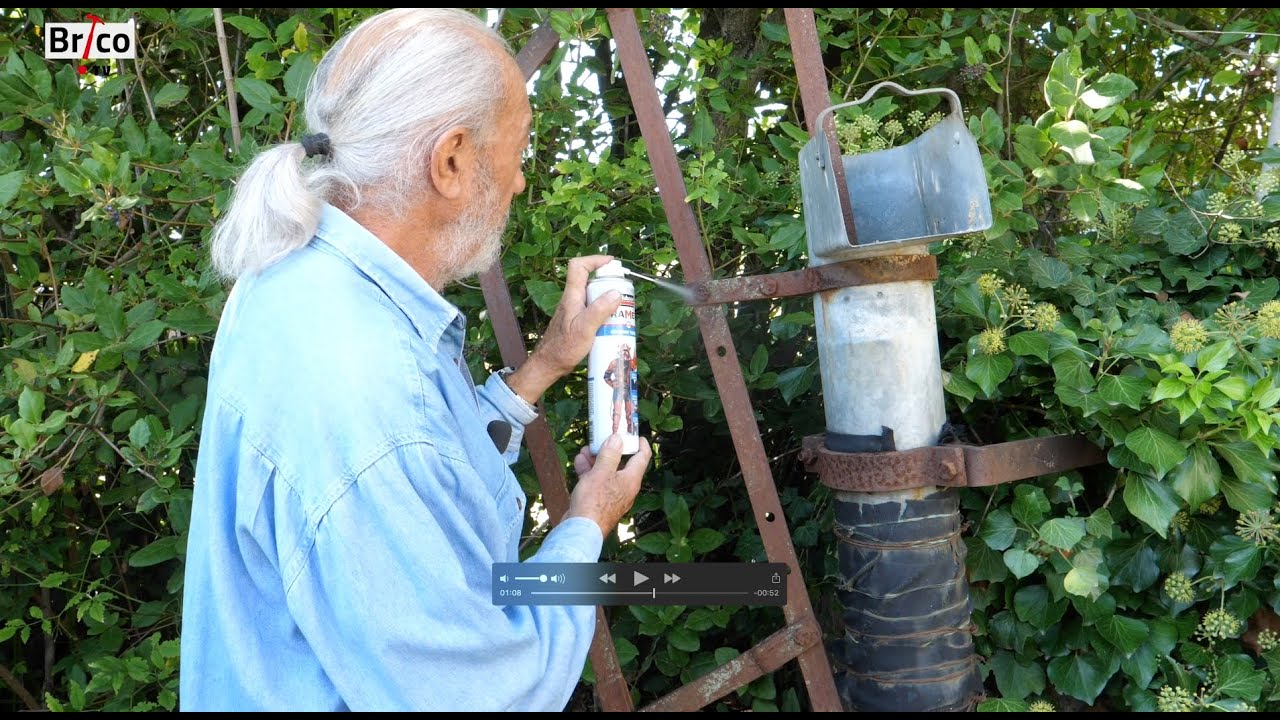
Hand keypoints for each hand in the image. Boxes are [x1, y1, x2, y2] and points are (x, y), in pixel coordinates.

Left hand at [503, 255, 622, 404]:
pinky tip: (612, 324)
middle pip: (589, 280)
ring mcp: (574, 310)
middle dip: (608, 281)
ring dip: (607, 298)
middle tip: (624, 291)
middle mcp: (572, 300)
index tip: (611, 263)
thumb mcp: (584, 329)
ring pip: (592, 296)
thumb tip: (616, 292)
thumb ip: (599, 310)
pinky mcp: (576, 321)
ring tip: (622, 309)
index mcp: (572, 296)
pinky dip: (604, 311)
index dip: (594, 259)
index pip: (578, 267)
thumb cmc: (563, 348)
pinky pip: (592, 309)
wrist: (549, 365)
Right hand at [566, 435, 652, 539]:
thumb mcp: (601, 472)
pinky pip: (597, 481)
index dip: (641, 444)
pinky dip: (589, 471)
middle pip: (621, 463)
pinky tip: (579, 462)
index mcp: (631, 480)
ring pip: (607, 472)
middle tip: (601, 438)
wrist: (581, 529)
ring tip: (585, 450)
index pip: (643, 457)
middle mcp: (625, 487)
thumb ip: (610, 454)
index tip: (636, 434)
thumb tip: (618, 439)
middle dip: (610, 450)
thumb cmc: (594, 501)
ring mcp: (612, 495)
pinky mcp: (599, 500)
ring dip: (596, 459)